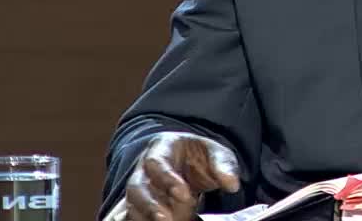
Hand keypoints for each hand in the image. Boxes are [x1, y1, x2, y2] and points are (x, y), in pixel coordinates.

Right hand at [106, 131, 240, 220]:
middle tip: (167, 219)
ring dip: (145, 218)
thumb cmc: (199, 157)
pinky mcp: (139, 209)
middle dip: (149, 205)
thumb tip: (232, 184)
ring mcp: (139, 191)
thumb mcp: (215, 153)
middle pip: (136, 188)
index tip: (184, 194)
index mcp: (161, 148)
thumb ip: (223, 165)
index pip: (156, 162)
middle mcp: (143, 170)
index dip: (166, 178)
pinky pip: (129, 217)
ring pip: (131, 206)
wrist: (188, 164)